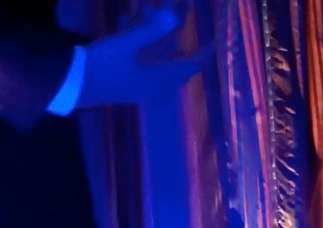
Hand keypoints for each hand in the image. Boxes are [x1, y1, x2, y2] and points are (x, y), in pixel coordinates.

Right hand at [77, 1, 213, 108]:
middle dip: (182, 43)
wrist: (69, 86)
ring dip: (157, 37)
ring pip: (157, 59)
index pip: (190, 65)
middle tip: (189, 27)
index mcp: (159, 79)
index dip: (205, 53)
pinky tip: (127, 20)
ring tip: (152, 13)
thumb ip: (149, 31)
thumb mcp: (124, 44)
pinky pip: (141, 60)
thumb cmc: (100, 65)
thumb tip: (173, 17)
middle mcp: (154, 85)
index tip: (218, 43)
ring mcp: (139, 85)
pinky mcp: (125, 82)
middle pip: (177, 63)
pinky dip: (140, 42)